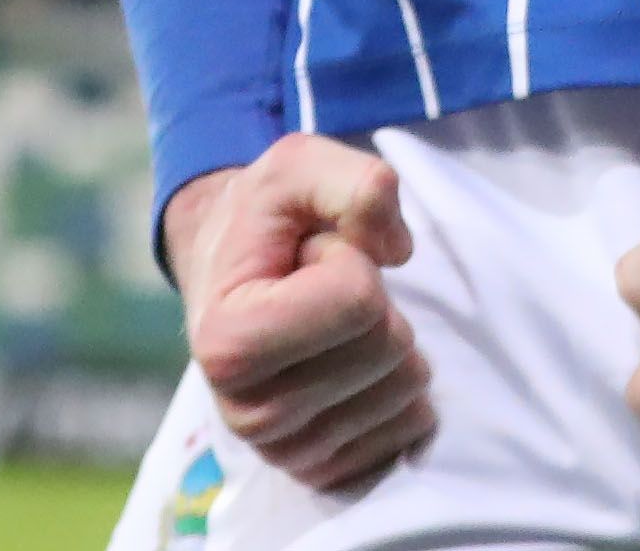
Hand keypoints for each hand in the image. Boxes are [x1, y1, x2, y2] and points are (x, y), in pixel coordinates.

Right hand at [163, 134, 435, 493]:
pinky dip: (398, 384)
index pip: (357, 300)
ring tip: (330, 324)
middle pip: (389, 346)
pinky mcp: (328, 472)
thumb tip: (398, 249)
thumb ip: (354, 181)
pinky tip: (351, 364)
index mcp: (225, 343)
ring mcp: (289, 454)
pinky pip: (414, 427)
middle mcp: (249, 415)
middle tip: (321, 290)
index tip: (306, 257)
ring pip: (409, 388)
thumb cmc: (266, 222)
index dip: (349, 257)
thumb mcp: (298, 167)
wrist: (233, 277)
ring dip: (385, 340)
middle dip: (373, 300)